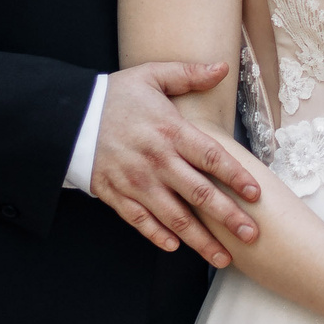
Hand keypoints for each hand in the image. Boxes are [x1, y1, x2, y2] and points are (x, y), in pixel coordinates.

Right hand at [90, 60, 258, 265]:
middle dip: (228, 217)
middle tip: (252, 234)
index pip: (211, 157)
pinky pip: (140, 221)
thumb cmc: (115, 95)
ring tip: (223, 256)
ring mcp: (135, 182)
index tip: (255, 193)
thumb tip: (222, 67)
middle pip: (199, 194)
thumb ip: (188, 74)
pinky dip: (157, 236)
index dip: (236, 176)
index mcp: (170, 131)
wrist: (68, 115)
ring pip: (173, 216)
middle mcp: (156, 160)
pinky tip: (176, 248)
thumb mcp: (152, 75)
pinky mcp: (115, 194)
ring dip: (200, 239)